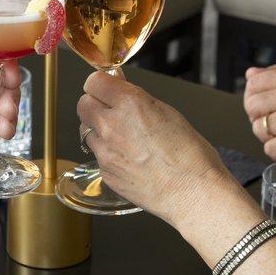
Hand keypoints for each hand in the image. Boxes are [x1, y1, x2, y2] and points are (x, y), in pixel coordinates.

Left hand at [76, 71, 233, 226]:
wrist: (192, 193)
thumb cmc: (190, 154)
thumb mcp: (167, 113)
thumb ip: (137, 99)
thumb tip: (120, 86)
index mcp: (129, 104)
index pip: (94, 82)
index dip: (102, 84)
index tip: (108, 88)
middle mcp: (111, 126)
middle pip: (83, 105)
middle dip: (95, 104)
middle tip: (111, 110)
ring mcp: (105, 152)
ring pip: (87, 131)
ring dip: (99, 130)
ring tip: (125, 138)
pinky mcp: (105, 173)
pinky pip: (98, 156)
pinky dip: (108, 154)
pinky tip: (130, 158)